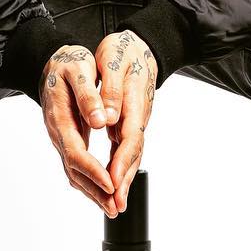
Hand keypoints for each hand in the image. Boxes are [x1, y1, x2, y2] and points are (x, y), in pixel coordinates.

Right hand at [38, 44, 119, 216]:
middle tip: (115, 208)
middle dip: (95, 191)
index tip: (110, 184)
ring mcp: (61, 139)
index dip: (94, 170)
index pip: (76, 153)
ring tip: (112, 207)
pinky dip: (91, 181)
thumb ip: (88, 96)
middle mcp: (58, 133)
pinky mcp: (68, 140)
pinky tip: (103, 191)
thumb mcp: (79, 70)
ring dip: (93, 192)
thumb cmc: (68, 64)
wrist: (53, 62)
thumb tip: (100, 121)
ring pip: (74, 172)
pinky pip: (77, 166)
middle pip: (74, 171)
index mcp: (60, 118)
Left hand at [94, 29, 157, 213]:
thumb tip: (108, 117)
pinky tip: (113, 183)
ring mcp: (136, 121)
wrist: (141, 45)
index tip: (113, 182)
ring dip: (124, 180)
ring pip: (131, 154)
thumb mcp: (115, 62)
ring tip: (114, 204)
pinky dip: (121, 168)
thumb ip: (113, 91)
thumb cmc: (125, 51)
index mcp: (134, 102)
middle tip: (115, 205)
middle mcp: (138, 116)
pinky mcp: (130, 122)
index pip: (129, 138)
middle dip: (124, 181)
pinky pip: (126, 149)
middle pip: (133, 153)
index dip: (121, 162)